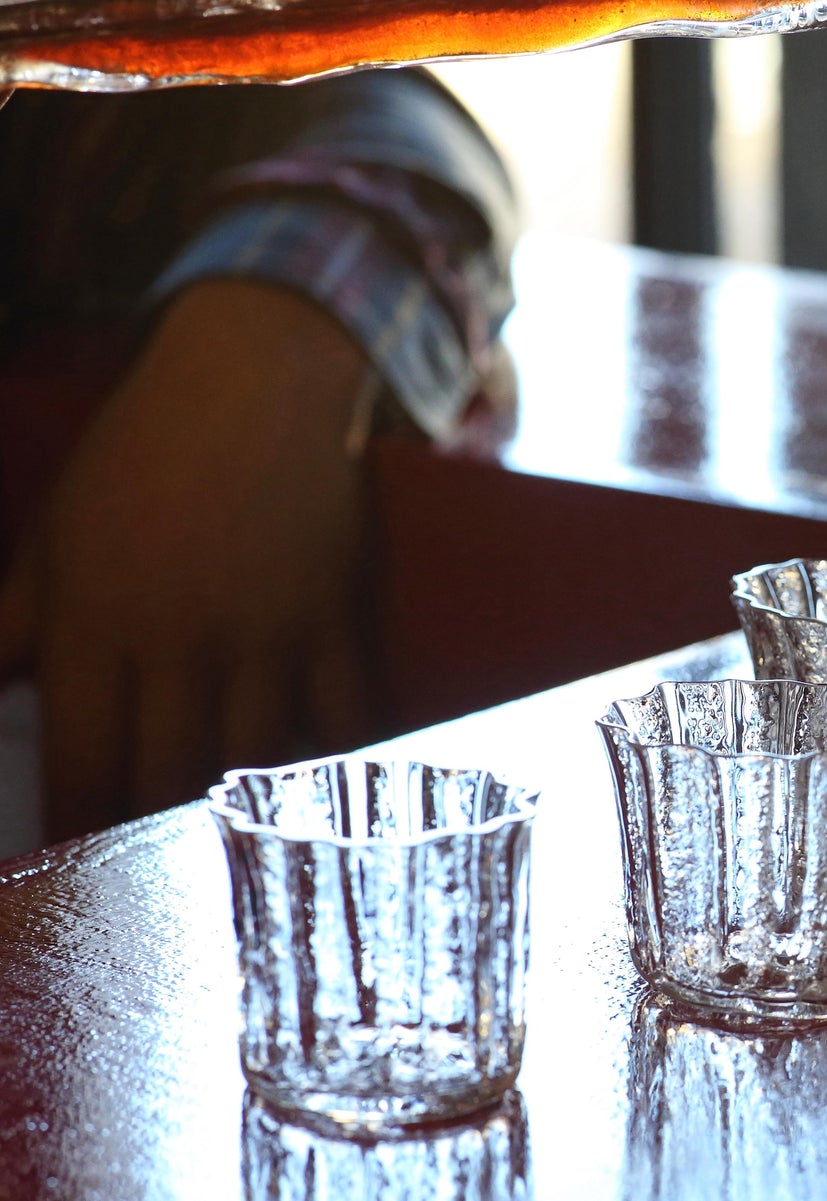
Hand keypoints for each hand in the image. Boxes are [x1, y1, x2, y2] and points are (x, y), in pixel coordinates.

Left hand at [0, 281, 373, 837]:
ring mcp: (270, 633)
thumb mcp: (51, 543)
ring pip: (257, 765)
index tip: (73, 882)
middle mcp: (184, 639)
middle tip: (156, 890)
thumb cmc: (137, 461)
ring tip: (235, 867)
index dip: (75, 839)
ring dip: (242, 823)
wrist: (255, 381)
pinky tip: (337, 815)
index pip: (83, 767)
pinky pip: (348, 719)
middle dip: (154, 848)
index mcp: (98, 623)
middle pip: (166, 782)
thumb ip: (8, 634)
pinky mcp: (338, 620)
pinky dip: (341, 772)